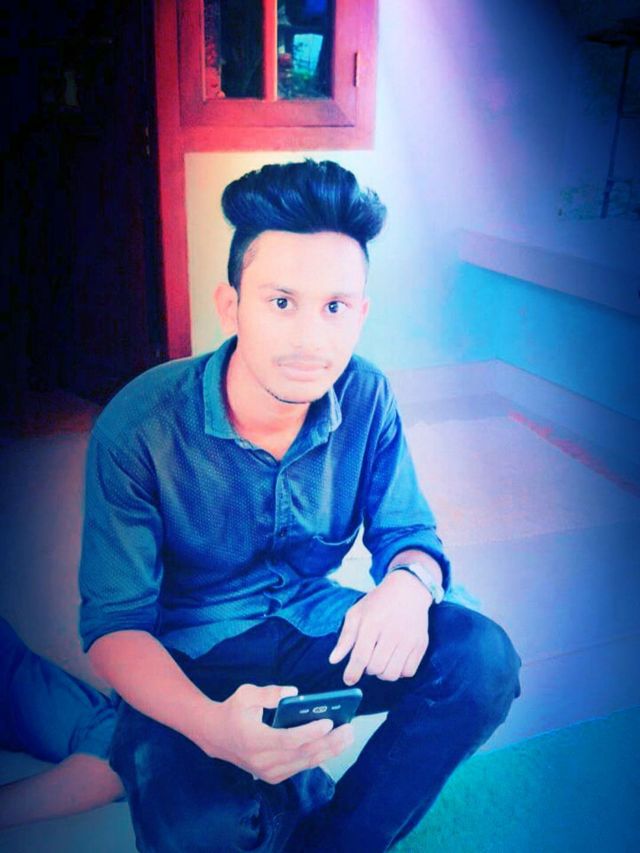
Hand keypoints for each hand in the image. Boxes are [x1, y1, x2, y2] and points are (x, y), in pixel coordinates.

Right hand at [197, 684, 353, 784]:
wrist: (215, 736)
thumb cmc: (233, 711)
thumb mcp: (246, 694)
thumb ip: (270, 693)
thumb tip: (295, 692)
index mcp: (254, 741)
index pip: (287, 740)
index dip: (310, 732)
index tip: (329, 721)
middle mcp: (262, 762)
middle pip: (302, 755)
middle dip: (329, 743)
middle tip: (349, 729)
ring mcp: (269, 773)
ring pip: (304, 763)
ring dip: (329, 751)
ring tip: (347, 737)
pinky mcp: (274, 776)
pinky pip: (300, 766)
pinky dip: (318, 756)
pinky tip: (334, 745)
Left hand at [329, 570, 431, 684]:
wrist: (408, 590)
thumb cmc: (378, 603)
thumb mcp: (356, 614)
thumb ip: (345, 638)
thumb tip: (333, 660)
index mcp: (372, 623)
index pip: (361, 656)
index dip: (352, 672)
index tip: (348, 680)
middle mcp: (392, 632)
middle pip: (376, 668)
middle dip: (368, 669)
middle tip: (368, 659)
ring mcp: (408, 639)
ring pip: (392, 674)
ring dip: (383, 673)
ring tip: (381, 660)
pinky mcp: (420, 645)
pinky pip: (408, 672)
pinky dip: (399, 671)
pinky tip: (395, 660)